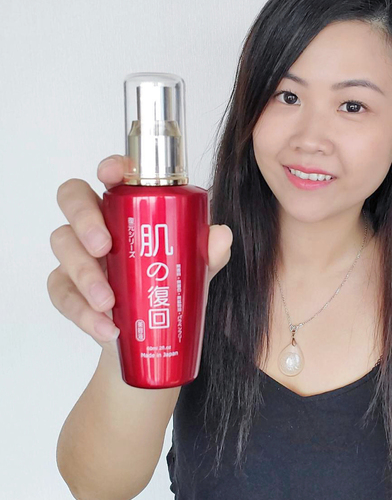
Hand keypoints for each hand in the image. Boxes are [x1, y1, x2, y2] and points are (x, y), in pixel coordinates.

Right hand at [47, 154, 232, 355]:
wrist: (153, 332)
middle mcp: (99, 223)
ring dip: (84, 274)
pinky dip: (82, 312)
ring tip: (109, 301)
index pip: (113, 176)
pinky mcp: (67, 287)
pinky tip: (106, 327)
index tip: (110, 174)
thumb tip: (221, 236)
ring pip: (62, 245)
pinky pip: (62, 292)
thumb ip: (209, 251)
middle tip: (104, 246)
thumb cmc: (169, 283)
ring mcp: (79, 254)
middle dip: (85, 219)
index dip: (110, 167)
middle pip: (73, 198)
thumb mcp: (195, 268)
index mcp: (129, 207)